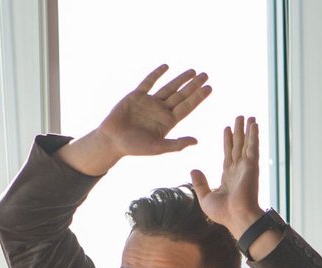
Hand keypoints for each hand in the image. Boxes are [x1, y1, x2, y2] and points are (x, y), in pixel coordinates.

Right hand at [75, 65, 211, 168]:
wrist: (111, 140)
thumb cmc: (134, 147)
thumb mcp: (157, 147)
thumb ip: (176, 144)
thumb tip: (196, 141)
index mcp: (168, 122)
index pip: (187, 107)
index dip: (198, 97)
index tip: (210, 88)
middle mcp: (161, 110)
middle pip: (181, 95)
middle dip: (194, 85)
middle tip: (206, 75)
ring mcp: (149, 102)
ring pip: (169, 87)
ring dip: (180, 79)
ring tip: (193, 71)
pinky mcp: (136, 96)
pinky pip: (148, 82)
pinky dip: (156, 74)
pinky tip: (166, 67)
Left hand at [190, 115, 264, 234]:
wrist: (238, 218)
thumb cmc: (223, 213)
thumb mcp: (205, 197)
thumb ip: (200, 183)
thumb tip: (193, 170)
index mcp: (228, 176)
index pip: (228, 154)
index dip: (228, 141)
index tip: (227, 129)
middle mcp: (238, 169)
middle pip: (238, 145)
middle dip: (238, 131)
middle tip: (239, 117)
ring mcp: (246, 167)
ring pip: (246, 143)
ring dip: (247, 130)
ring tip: (247, 117)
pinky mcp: (252, 166)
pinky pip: (253, 147)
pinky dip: (254, 135)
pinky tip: (254, 124)